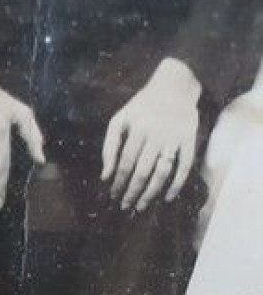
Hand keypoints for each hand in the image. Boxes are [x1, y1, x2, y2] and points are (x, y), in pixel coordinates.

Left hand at [102, 58, 201, 212]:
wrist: (174, 87)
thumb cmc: (141, 107)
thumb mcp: (119, 120)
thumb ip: (109, 147)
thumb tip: (105, 176)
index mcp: (138, 129)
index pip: (126, 163)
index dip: (119, 182)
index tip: (112, 196)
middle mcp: (157, 134)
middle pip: (143, 171)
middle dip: (132, 192)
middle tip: (124, 207)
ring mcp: (175, 138)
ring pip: (162, 171)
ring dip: (151, 192)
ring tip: (141, 207)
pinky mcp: (190, 140)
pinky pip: (185, 166)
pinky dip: (177, 184)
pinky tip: (168, 198)